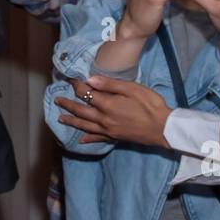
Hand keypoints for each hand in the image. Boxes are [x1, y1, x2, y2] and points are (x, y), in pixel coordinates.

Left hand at [53, 75, 170, 146]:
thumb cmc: (150, 105)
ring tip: (60, 119)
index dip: (77, 85)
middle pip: (81, 111)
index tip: (70, 79)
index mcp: (108, 104)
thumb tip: (90, 80)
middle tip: (56, 100)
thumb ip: (110, 84)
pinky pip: (97, 138)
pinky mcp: (114, 137)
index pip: (86, 93)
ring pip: (85, 126)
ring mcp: (108, 130)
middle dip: (68, 104)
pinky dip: (87, 139)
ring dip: (71, 121)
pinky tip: (80, 140)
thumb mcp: (132, 88)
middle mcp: (104, 118)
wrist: (163, 128)